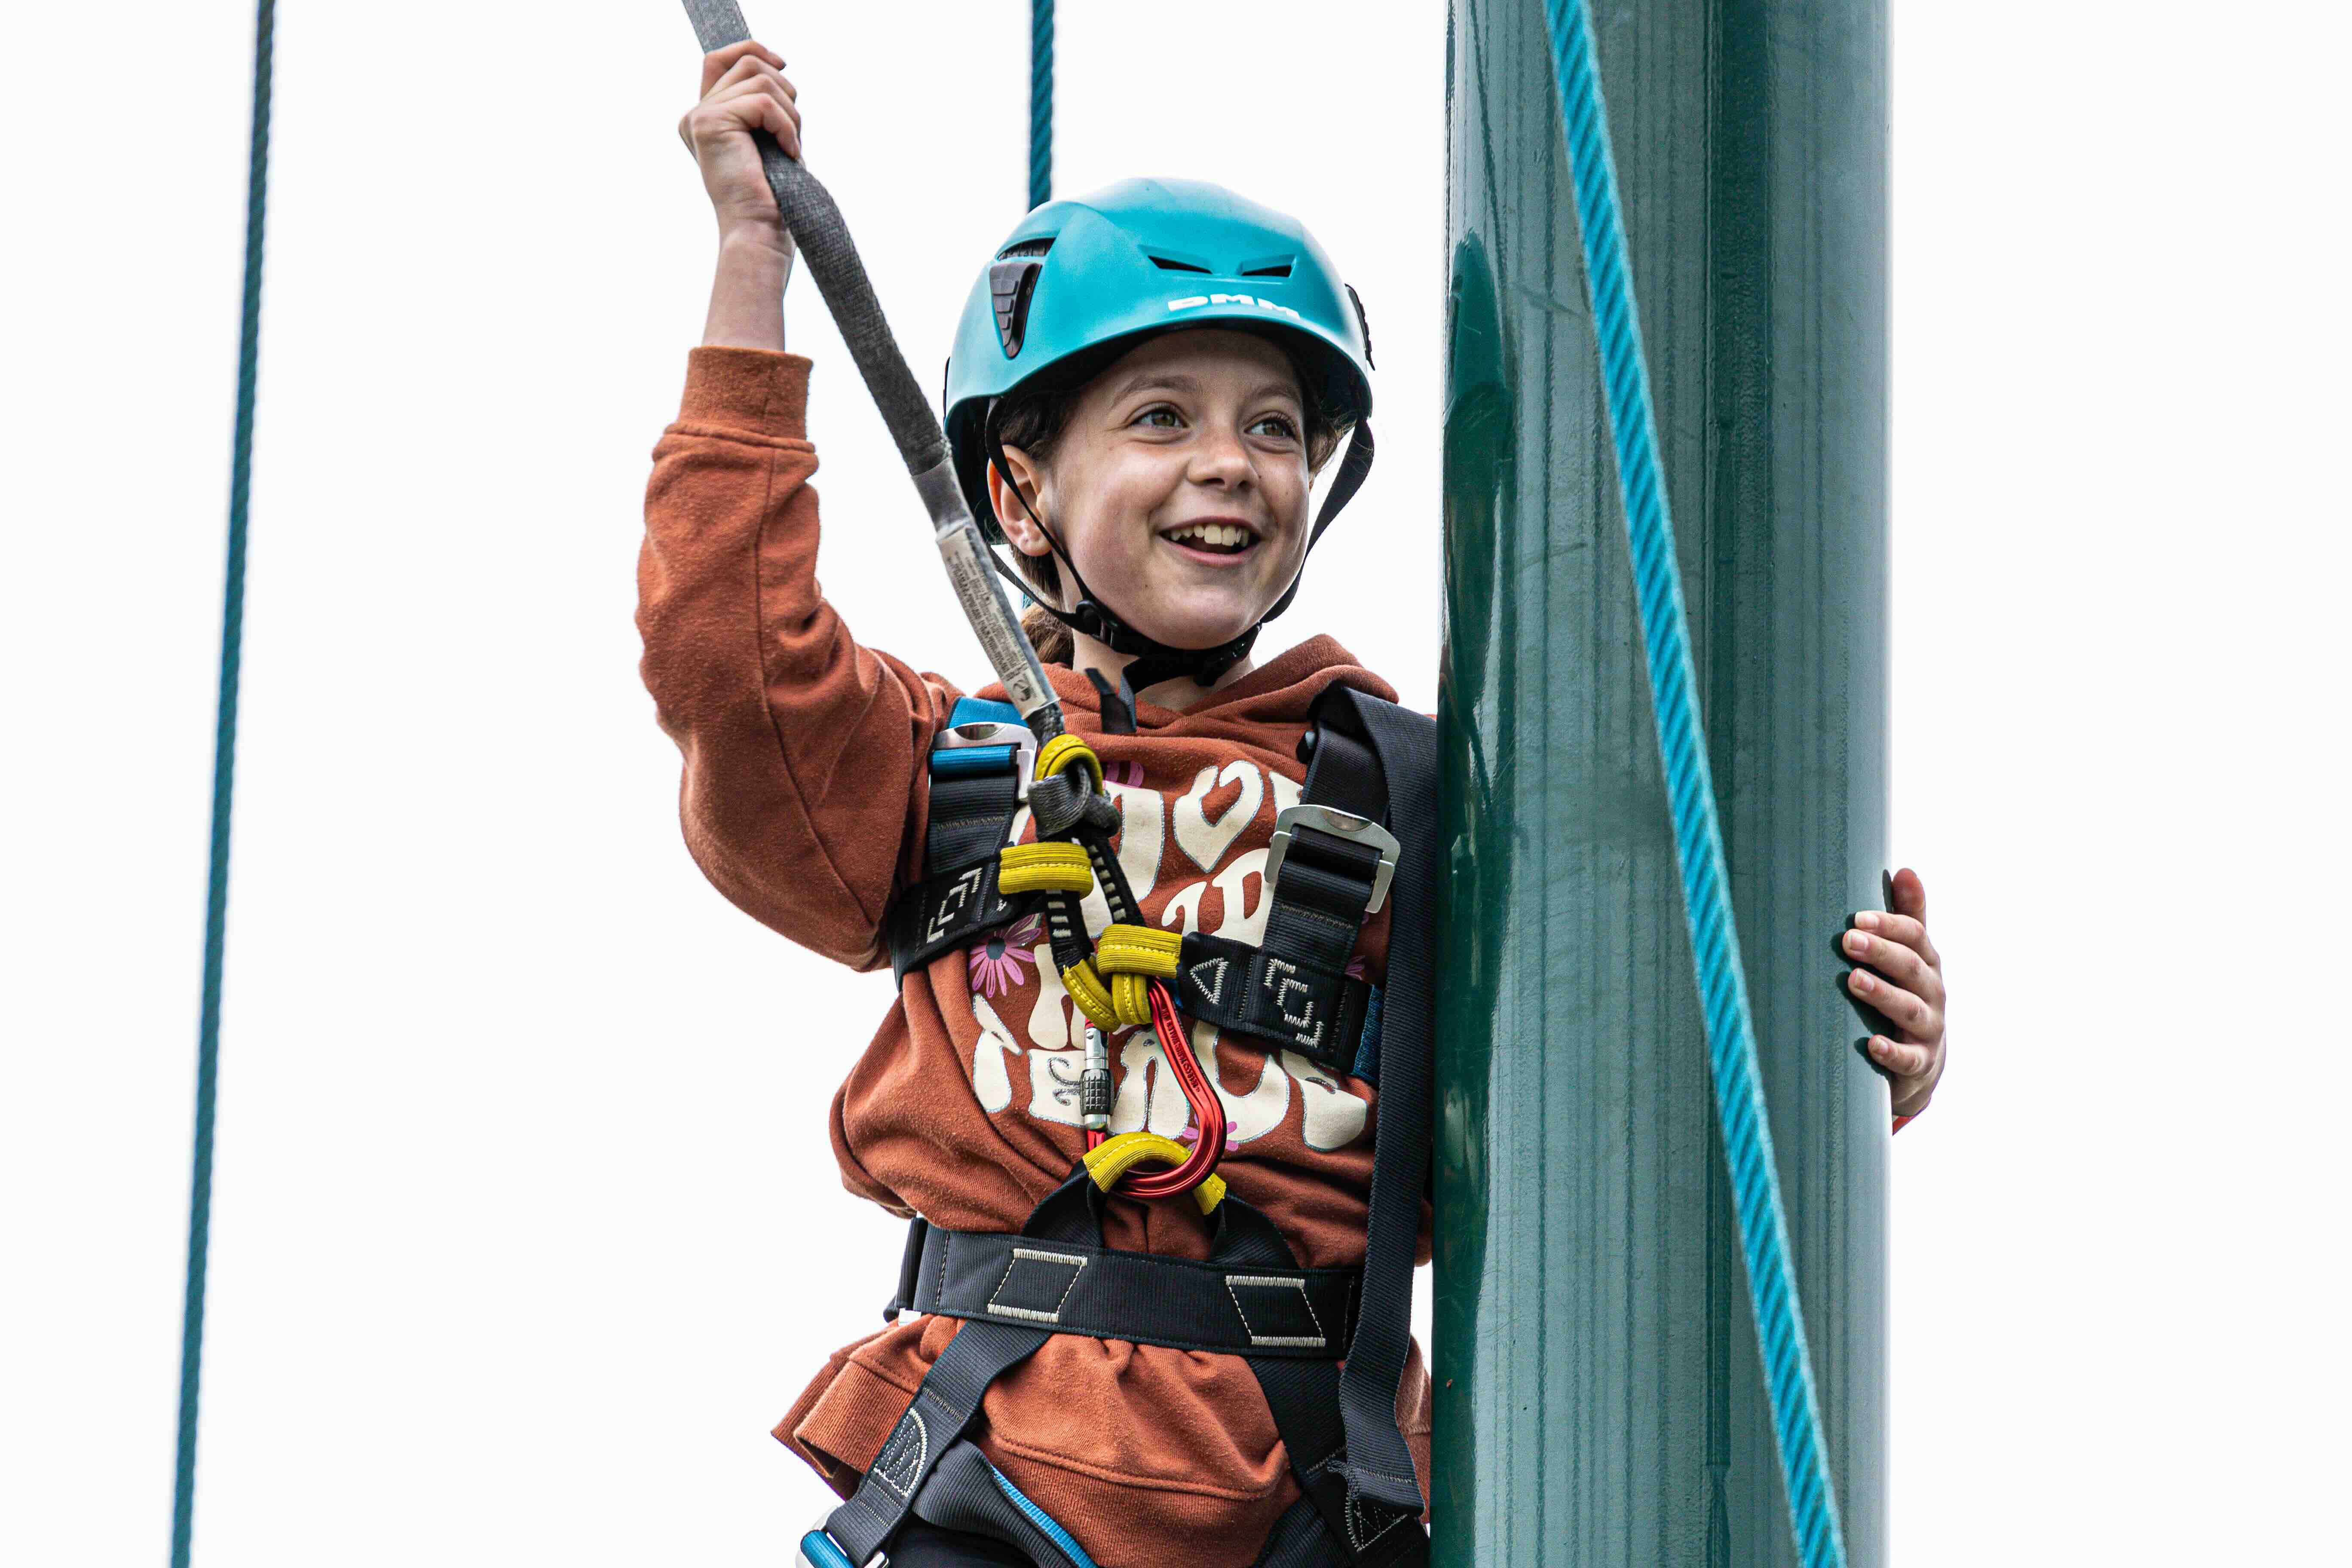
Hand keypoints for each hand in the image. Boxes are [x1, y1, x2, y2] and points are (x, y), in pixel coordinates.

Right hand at [678, 41, 800, 251]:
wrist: (759, 230)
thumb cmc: (771, 194)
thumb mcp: (768, 139)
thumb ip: (761, 103)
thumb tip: (777, 64)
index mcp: (705, 119)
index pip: (720, 59)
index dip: (752, 50)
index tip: (781, 63)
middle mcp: (695, 115)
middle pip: (746, 62)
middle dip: (783, 91)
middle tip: (791, 131)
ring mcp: (700, 117)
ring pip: (759, 78)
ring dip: (789, 111)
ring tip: (790, 145)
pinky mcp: (711, 123)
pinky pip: (764, 102)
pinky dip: (786, 126)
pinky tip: (789, 152)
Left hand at [1841, 867, 1945, 1118]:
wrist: (1920, 1067)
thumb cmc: (1906, 997)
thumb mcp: (1910, 959)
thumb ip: (1907, 918)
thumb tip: (1906, 870)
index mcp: (1926, 963)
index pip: (1916, 937)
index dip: (1890, 925)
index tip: (1857, 917)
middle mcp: (1932, 993)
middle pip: (1912, 968)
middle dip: (1882, 952)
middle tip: (1849, 940)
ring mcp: (1927, 1030)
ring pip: (1910, 1009)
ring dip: (1883, 994)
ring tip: (1854, 980)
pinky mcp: (1919, 1064)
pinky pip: (1908, 1059)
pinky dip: (1891, 1051)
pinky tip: (1871, 1044)